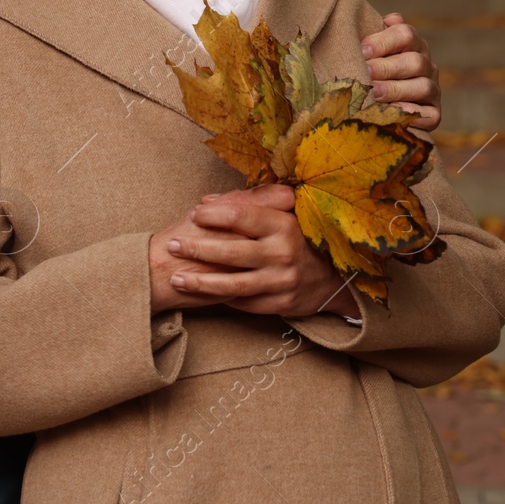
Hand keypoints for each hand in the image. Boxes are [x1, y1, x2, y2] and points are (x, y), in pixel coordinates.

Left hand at [165, 186, 361, 319]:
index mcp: (284, 224)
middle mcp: (283, 253)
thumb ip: (248, 203)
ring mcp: (282, 281)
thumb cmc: (298, 239)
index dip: (214, 213)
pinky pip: (244, 303)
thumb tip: (207, 199)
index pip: (242, 215)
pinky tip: (201, 295)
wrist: (333, 278)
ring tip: (176, 280)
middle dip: (197, 249)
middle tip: (171, 246)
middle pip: (232, 251)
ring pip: (234, 284)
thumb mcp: (284, 215)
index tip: (194, 213)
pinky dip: (222, 299)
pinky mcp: (280, 304)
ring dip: (201, 283)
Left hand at [362, 12, 440, 130]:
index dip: (383, 41)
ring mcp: (433, 90)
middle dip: (387, 67)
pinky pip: (430, 114)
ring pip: (424, 86)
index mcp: (413, 45)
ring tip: (373, 92)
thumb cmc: (369, 74)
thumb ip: (371, 39)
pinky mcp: (434, 114)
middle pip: (415, 61)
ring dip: (396, 89)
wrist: (379, 109)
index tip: (362, 50)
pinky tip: (391, 112)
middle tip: (365, 73)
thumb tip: (381, 21)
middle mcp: (426, 65)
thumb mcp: (369, 53)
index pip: (405, 34)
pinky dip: (411, 112)